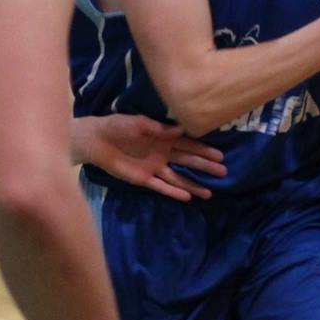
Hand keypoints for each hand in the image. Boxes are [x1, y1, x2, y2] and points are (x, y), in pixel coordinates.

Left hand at [77, 114, 226, 200]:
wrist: (97, 140)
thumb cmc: (118, 126)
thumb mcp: (139, 123)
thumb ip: (159, 129)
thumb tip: (182, 129)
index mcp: (164, 138)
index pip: (188, 144)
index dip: (204, 150)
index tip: (220, 155)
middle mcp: (163, 154)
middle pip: (188, 161)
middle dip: (205, 167)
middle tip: (223, 173)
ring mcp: (154, 168)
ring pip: (178, 178)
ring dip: (193, 184)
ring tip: (209, 193)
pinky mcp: (144, 179)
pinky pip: (161, 187)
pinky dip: (173, 192)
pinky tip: (187, 197)